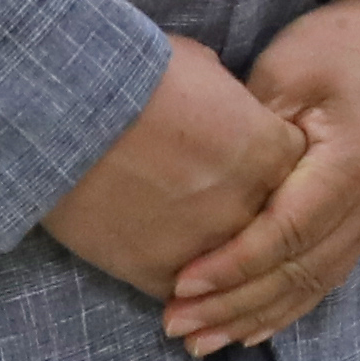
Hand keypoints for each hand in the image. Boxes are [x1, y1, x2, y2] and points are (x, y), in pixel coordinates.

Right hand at [48, 36, 309, 311]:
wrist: (64, 118)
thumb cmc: (132, 77)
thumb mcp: (199, 68)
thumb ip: (229, 98)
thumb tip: (225, 104)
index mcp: (270, 151)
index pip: (295, 171)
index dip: (271, 169)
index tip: (250, 166)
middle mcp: (251, 205)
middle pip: (268, 224)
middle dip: (249, 218)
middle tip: (220, 213)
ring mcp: (210, 247)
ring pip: (229, 270)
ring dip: (217, 265)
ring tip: (194, 260)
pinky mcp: (162, 274)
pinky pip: (184, 292)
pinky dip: (177, 286)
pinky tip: (165, 273)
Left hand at [159, 0, 359, 353]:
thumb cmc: (346, 41)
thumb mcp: (289, 68)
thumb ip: (253, 134)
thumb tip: (206, 189)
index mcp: (355, 164)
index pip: (285, 233)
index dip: (232, 266)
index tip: (180, 286)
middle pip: (301, 272)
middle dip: (235, 305)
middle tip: (177, 327)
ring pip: (318, 282)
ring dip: (259, 316)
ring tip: (205, 342)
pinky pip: (334, 272)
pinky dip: (292, 304)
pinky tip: (256, 329)